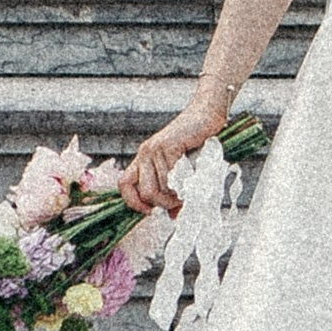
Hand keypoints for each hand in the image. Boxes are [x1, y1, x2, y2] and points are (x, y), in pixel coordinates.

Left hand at [124, 91, 232, 215]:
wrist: (207, 114)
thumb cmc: (197, 142)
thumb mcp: (181, 170)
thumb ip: (174, 192)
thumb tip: (173, 216)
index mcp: (144, 159)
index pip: (124, 184)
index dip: (133, 201)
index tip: (150, 211)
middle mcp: (144, 154)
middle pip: (144, 191)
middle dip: (162, 203)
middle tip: (177, 203)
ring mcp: (154, 149)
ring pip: (159, 186)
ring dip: (175, 195)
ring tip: (188, 192)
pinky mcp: (167, 145)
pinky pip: (169, 174)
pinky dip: (181, 183)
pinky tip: (191, 181)